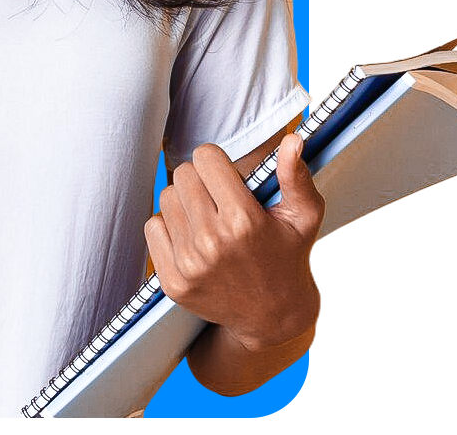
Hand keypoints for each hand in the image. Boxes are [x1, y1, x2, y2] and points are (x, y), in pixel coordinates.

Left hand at [144, 135, 324, 350]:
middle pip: (183, 175)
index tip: (228, 178)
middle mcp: (212, 242)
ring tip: (209, 220)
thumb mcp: (303, 217)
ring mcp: (189, 264)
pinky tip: (193, 240)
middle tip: (219, 201)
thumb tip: (292, 140)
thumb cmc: (288, 257)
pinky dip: (169, 228)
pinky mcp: (172, 282)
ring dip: (184, 204)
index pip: (205, 157)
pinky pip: (152, 227)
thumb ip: (295, 176)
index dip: (217, 164)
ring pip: (166, 199)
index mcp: (243, 221)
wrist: (274, 316)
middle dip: (201, 181)